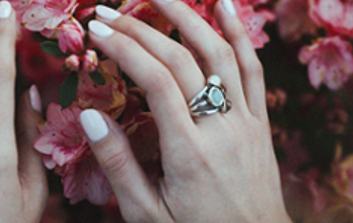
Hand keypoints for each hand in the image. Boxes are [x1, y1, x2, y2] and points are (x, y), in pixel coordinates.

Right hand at [80, 1, 290, 221]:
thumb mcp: (147, 214)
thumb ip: (119, 166)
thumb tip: (91, 118)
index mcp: (188, 152)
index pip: (154, 81)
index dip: (124, 48)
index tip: (97, 29)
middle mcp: (221, 128)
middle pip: (182, 60)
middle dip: (142, 28)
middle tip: (109, 12)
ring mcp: (247, 122)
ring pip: (220, 53)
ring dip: (189, 16)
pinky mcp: (261, 123)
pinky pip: (254, 69)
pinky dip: (239, 32)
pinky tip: (224, 4)